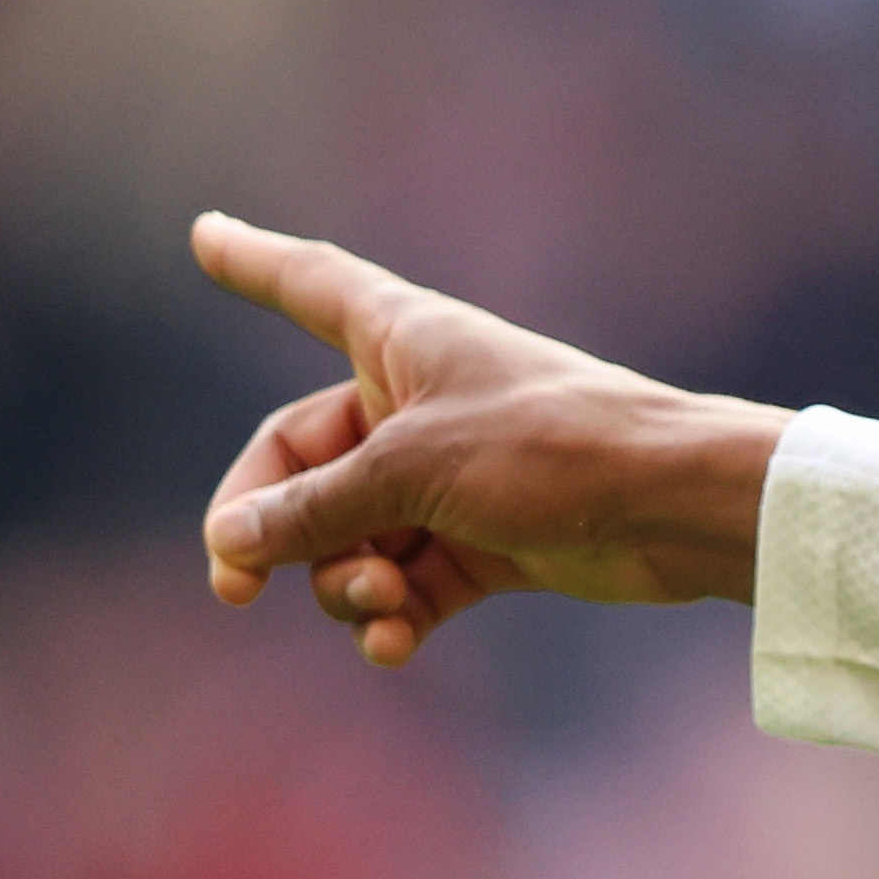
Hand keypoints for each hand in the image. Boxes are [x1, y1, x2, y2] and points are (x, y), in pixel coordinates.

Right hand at [191, 214, 785, 664]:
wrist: (674, 507)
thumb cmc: (548, 450)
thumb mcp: (410, 473)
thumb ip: (315, 509)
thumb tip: (233, 542)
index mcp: (398, 337)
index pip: (307, 285)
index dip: (254, 263)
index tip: (204, 233)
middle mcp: (415, 400)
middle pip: (302, 462)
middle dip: (273, 527)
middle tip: (236, 586)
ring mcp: (449, 474)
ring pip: (352, 535)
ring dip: (344, 579)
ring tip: (375, 604)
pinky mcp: (487, 541)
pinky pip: (410, 581)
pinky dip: (394, 613)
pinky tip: (389, 645)